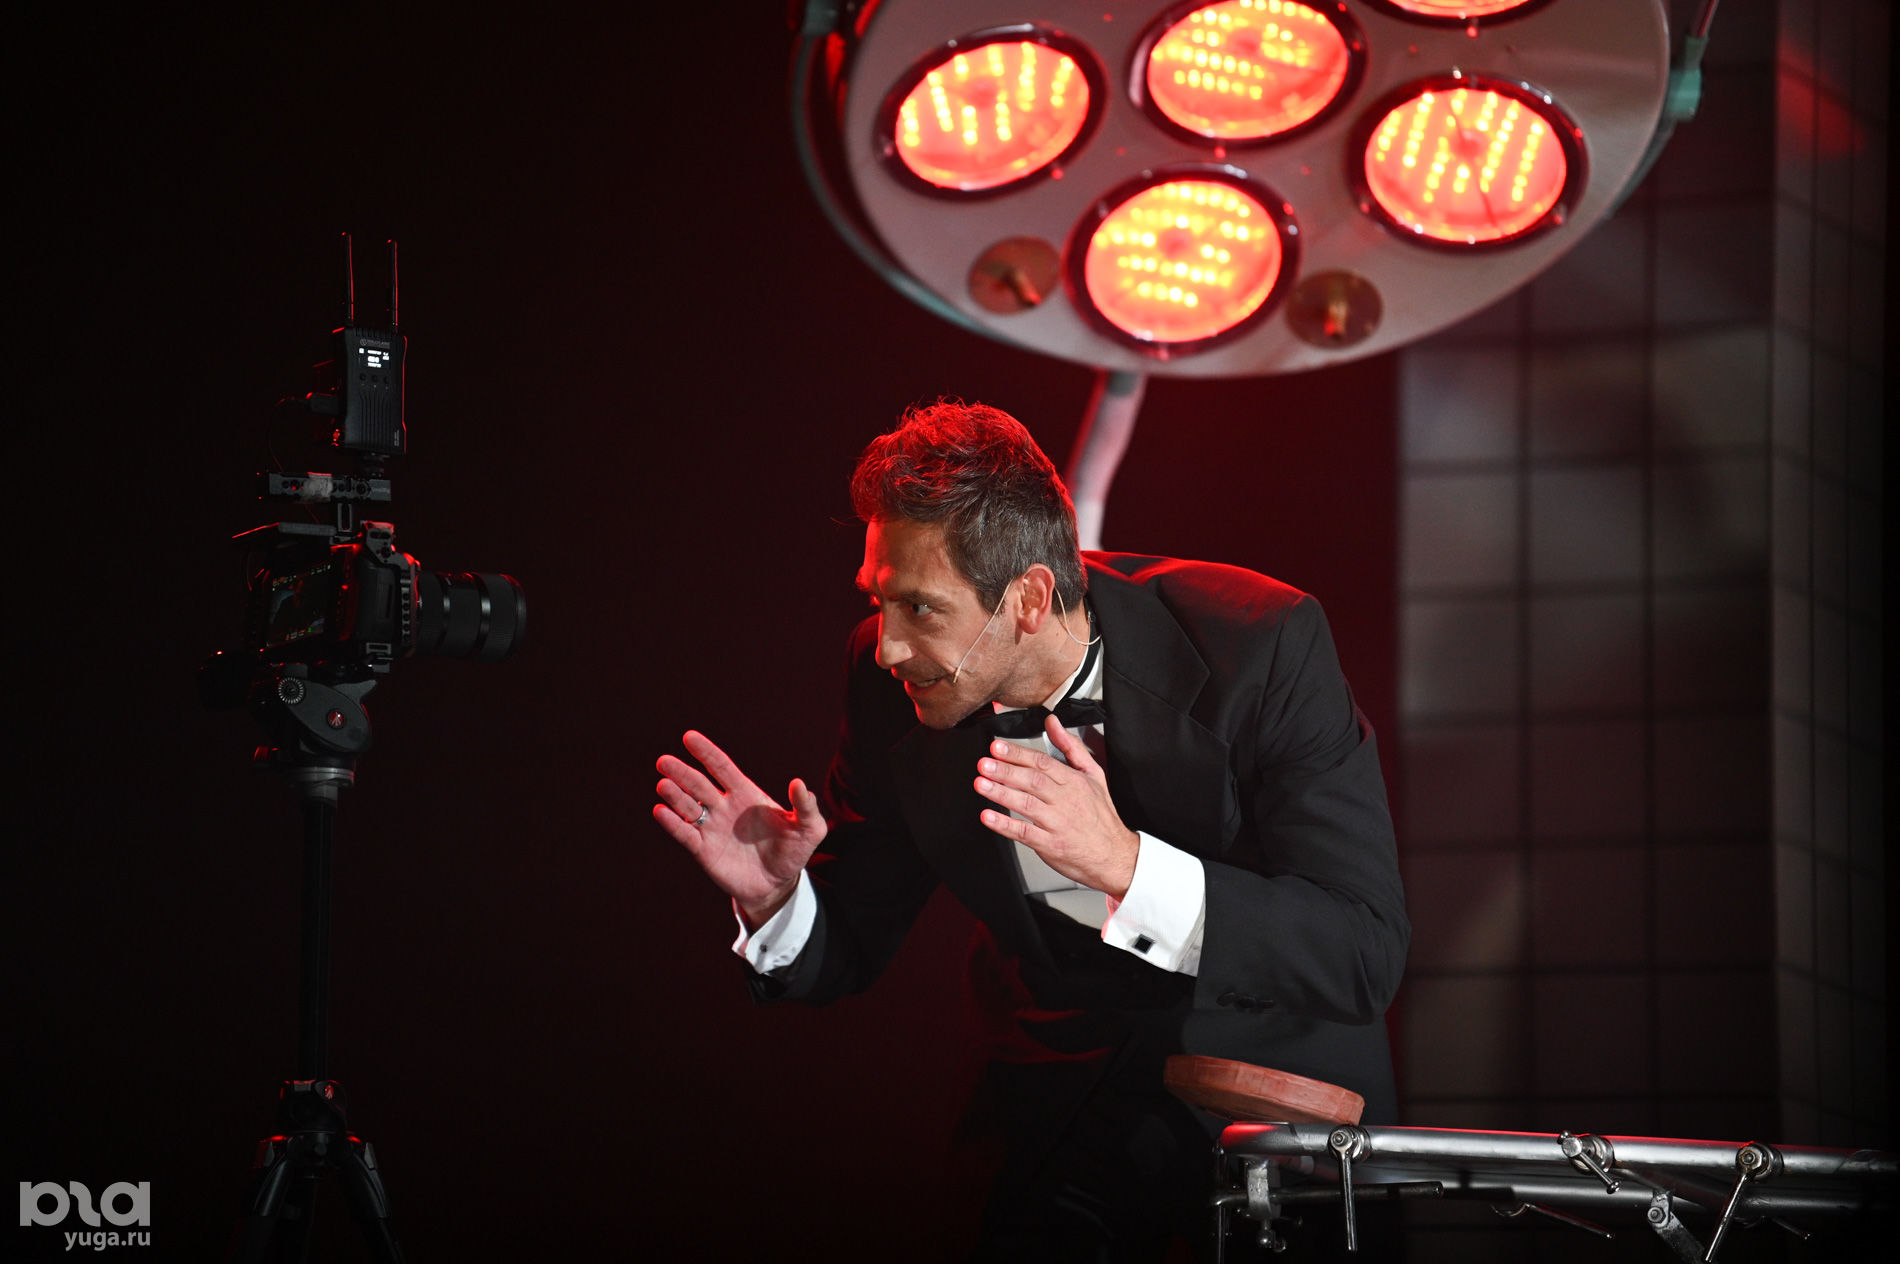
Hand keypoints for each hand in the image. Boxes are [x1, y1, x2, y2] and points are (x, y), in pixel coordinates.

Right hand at [653, 730, 826, 926]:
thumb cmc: (793, 851)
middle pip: (699, 784)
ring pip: (688, 806)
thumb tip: (799, 784)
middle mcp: (724, 807)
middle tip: (664, 761)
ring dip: (674, 795)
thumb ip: (805, 806)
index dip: (707, 753)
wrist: (778, 884)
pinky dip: (672, 823)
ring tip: (663, 784)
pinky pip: (685, 834)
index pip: (722, 768)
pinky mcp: (703, 850)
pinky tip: (660, 811)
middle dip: (682, 772)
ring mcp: (711, 827)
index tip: (689, 737)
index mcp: (745, 794)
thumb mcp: (809, 829)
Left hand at [973, 716, 1139, 899]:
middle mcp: (1065, 800)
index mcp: (1074, 782)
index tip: (998, 747)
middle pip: (1032, 781)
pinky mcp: (1050, 844)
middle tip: (985, 764)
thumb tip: (1053, 723)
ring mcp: (1057, 823)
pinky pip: (1025, 832)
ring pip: (1027, 804)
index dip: (1018, 754)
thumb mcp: (1094, 775)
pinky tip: (989, 817)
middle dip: (1005, 770)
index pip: (1042, 762)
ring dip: (1001, 793)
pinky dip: (1005, 825)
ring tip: (982, 784)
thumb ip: (1071, 747)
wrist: (1114, 856)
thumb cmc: (1101, 817)